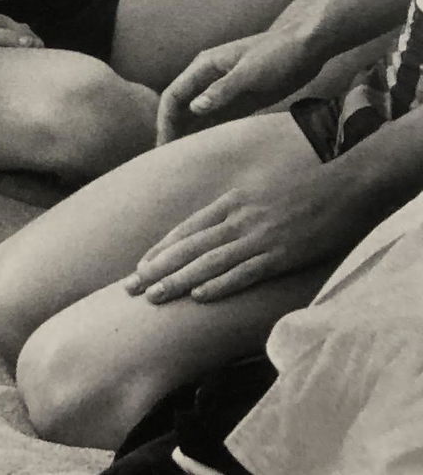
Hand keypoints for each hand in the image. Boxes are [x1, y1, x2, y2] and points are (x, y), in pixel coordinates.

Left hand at [124, 167, 365, 302]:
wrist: (345, 177)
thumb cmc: (304, 182)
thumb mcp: (261, 189)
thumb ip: (237, 205)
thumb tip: (219, 221)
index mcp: (231, 201)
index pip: (186, 229)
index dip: (160, 250)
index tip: (138, 267)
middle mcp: (238, 217)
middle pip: (188, 247)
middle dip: (155, 269)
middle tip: (128, 288)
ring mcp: (260, 235)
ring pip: (208, 261)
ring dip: (178, 281)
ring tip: (152, 297)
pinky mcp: (284, 251)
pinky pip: (246, 271)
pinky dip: (220, 284)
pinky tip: (200, 297)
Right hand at [157, 29, 321, 143]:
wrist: (307, 47)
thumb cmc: (278, 54)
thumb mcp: (249, 73)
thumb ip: (222, 90)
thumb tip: (194, 108)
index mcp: (204, 67)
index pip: (174, 96)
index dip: (166, 120)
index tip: (164, 143)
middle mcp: (208, 79)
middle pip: (182, 107)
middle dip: (172, 129)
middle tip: (167, 157)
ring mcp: (224, 89)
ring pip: (198, 115)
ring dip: (189, 133)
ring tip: (182, 158)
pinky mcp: (240, 99)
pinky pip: (218, 119)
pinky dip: (209, 132)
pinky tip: (206, 148)